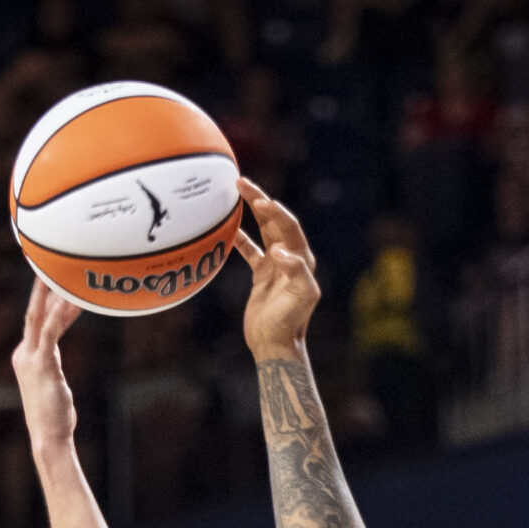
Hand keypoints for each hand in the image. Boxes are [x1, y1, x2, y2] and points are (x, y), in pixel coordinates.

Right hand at [11, 285, 82, 452]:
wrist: (48, 437)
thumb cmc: (54, 417)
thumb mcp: (51, 386)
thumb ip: (50, 368)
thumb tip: (53, 363)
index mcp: (25, 356)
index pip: (36, 321)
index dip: (44, 299)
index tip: (53, 279)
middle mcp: (24, 353)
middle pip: (33, 312)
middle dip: (41, 287)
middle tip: (49, 261)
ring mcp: (30, 358)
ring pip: (42, 317)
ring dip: (54, 295)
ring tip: (66, 274)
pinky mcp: (42, 364)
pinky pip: (52, 332)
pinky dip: (62, 315)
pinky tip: (73, 301)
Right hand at [232, 179, 321, 358]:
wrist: (275, 344)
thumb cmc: (289, 322)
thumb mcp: (300, 297)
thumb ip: (295, 271)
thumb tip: (279, 251)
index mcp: (302, 260)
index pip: (288, 227)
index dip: (275, 211)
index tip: (259, 199)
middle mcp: (290, 259)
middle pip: (275, 223)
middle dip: (260, 201)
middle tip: (242, 183)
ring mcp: (276, 265)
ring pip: (263, 231)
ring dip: (251, 213)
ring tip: (235, 193)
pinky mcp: (262, 275)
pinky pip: (250, 250)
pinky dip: (239, 238)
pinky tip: (226, 228)